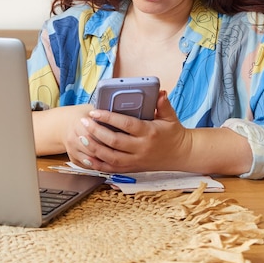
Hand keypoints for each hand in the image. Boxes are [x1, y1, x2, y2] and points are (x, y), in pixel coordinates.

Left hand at [69, 91, 192, 172]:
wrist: (181, 155)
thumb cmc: (173, 134)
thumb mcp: (171, 117)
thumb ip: (163, 104)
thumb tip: (159, 92)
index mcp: (149, 132)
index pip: (126, 124)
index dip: (109, 118)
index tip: (95, 112)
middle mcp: (141, 148)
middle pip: (114, 142)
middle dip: (97, 132)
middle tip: (84, 122)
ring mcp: (136, 161)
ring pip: (110, 157)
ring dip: (94, 148)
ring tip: (82, 137)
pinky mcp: (132, 169)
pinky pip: (112, 169)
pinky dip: (98, 165)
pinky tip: (87, 157)